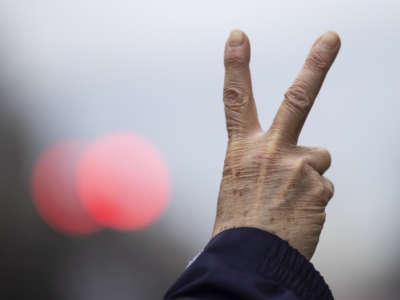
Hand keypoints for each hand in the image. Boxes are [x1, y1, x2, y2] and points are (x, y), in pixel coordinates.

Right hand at [212, 30, 340, 259]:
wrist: (250, 258)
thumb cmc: (241, 221)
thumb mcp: (239, 181)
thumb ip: (266, 160)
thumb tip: (305, 156)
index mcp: (241, 150)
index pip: (235, 100)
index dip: (236, 65)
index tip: (238, 37)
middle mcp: (270, 152)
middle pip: (296, 99)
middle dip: (316, 65)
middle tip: (331, 38)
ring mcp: (297, 167)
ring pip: (317, 157)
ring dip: (309, 175)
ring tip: (289, 201)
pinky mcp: (319, 187)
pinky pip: (322, 186)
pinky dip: (313, 198)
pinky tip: (298, 215)